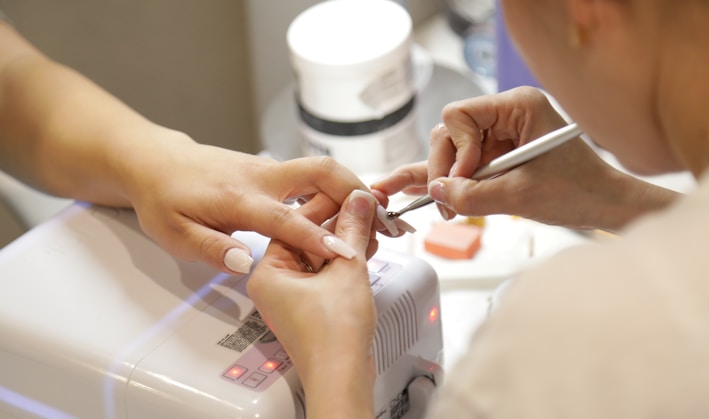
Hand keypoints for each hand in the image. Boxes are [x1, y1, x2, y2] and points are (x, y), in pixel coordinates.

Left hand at [122, 134, 377, 273]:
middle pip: (321, 171)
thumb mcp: (175, 234)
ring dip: (352, 189)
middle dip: (356, 191)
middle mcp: (261, 177)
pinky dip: (336, 190)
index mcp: (238, 198)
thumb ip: (211, 249)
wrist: (156, 162)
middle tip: (383, 218)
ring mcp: (269, 169)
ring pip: (321, 170)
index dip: (318, 238)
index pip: (286, 219)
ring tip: (377, 217)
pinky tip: (347, 210)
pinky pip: (312, 176)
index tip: (347, 253)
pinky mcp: (272, 170)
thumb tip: (246, 262)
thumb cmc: (165, 199)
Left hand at [246, 189, 377, 418]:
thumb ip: (352, 229)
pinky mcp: (309, 306)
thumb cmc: (331, 336)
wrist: (341, 378)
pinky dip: (344, 261)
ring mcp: (292, 296)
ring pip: (318, 255)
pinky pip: (324, 273)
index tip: (349, 194)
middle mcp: (274, 282)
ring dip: (345, 242)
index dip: (327, 204)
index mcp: (268, 271)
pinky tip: (365, 248)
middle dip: (339, 224)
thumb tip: (358, 202)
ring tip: (370, 227)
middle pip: (307, 238)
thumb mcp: (346, 269)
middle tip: (363, 209)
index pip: (294, 223)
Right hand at [372, 87, 677, 230]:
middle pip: (450, 132)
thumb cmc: (578, 192)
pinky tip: (417, 189)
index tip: (466, 178)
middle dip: (445, 168)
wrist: (605, 205)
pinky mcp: (498, 155)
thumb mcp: (520, 196)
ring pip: (453, 151)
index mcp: (518, 106)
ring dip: (445, 179)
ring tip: (441, 208)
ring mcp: (501, 135)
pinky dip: (448, 179)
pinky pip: (464, 164)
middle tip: (446, 202)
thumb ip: (472, 195)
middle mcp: (506, 114)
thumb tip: (436, 191)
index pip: (459, 115)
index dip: (455, 149)